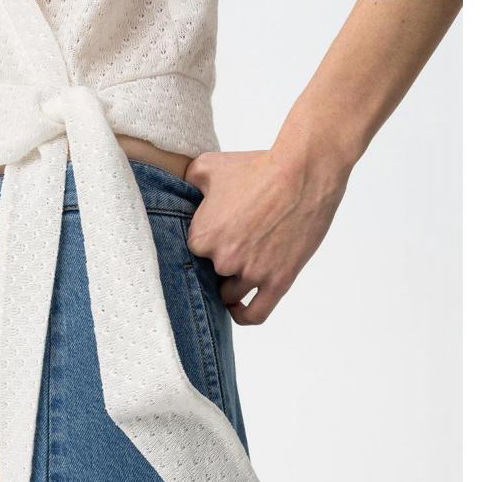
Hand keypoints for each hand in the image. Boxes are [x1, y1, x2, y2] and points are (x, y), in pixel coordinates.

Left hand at [184, 146, 348, 324]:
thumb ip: (185, 183)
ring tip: (244, 263)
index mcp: (201, 238)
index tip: (217, 234)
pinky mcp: (277, 282)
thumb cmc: (258, 166)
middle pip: (212, 275)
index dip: (206, 245)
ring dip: (233, 282)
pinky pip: (255, 314)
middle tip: (236, 242)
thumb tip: (178, 190)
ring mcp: (250, 273)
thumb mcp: (208, 166)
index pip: (193, 255)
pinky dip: (244, 315)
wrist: (303, 171)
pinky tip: (238, 309)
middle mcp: (223, 260)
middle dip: (221, 260)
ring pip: (230, 294)